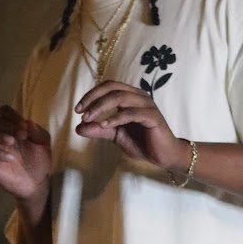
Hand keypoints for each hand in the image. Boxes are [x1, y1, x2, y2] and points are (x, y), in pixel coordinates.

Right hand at [0, 104, 51, 202]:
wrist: (36, 182)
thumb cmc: (39, 161)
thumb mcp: (43, 144)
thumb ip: (37, 132)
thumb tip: (28, 122)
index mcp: (12, 127)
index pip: (4, 111)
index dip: (12, 115)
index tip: (24, 126)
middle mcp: (0, 135)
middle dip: (8, 125)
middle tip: (22, 135)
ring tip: (12, 142)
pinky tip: (11, 158)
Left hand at [75, 80, 191, 177]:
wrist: (163, 156)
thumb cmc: (142, 143)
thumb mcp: (116, 136)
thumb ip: (99, 130)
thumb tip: (78, 128)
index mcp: (130, 97)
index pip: (108, 87)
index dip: (91, 95)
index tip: (78, 110)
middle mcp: (139, 96)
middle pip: (112, 88)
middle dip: (93, 99)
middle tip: (81, 113)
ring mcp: (147, 105)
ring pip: (120, 97)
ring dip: (101, 107)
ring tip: (89, 119)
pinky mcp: (153, 116)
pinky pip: (131, 113)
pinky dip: (115, 118)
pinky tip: (104, 125)